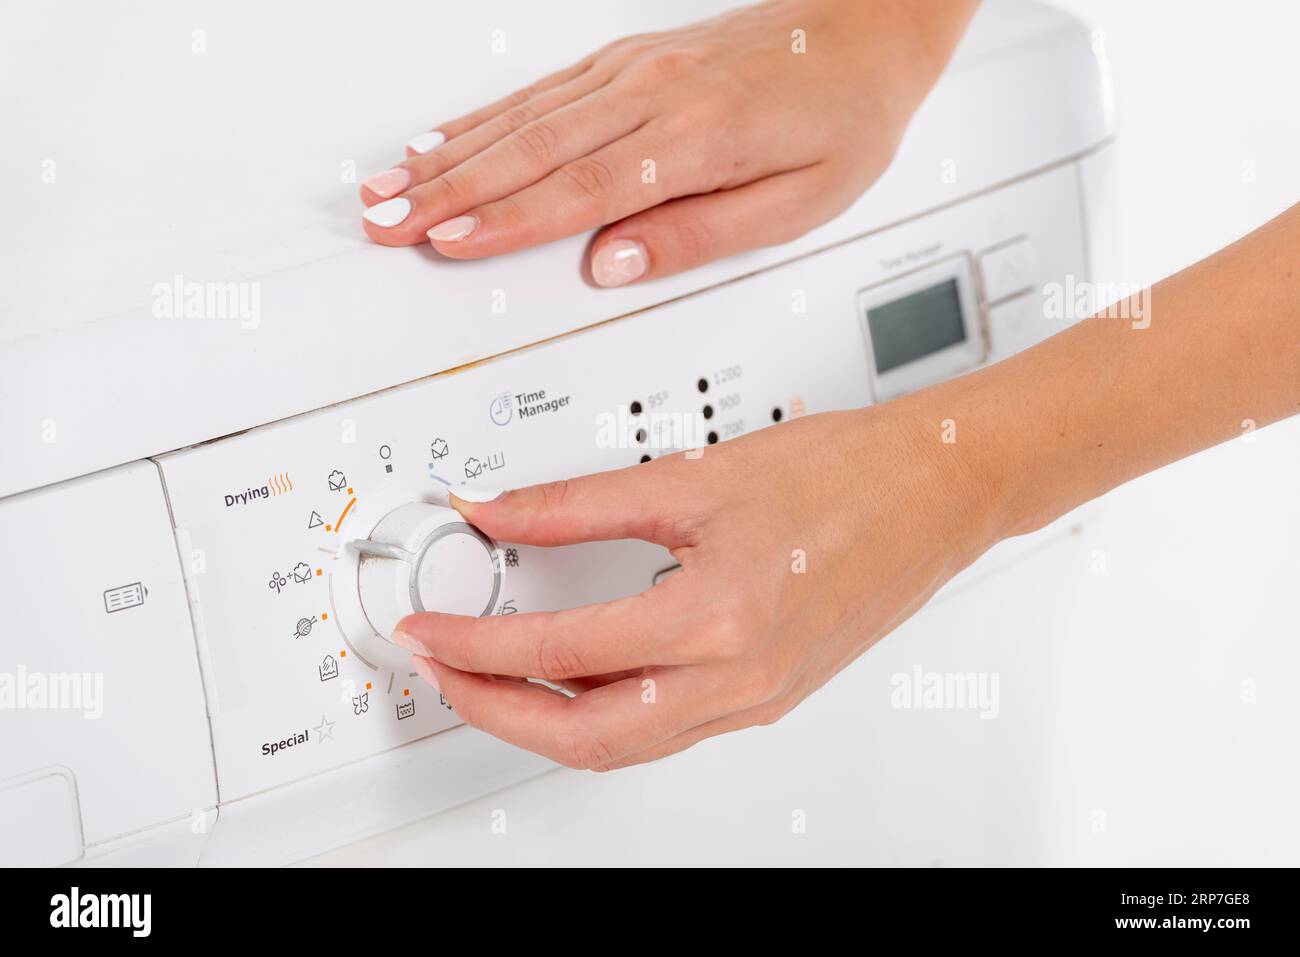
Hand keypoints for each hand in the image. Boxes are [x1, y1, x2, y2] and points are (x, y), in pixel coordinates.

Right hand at [360, 0, 977, 284]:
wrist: (869, 26)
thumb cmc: (844, 115)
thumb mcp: (799, 202)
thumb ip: (701, 235)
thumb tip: (616, 265)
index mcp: (699, 134)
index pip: (581, 187)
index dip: (507, 220)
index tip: (448, 242)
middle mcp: (655, 90)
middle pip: (530, 148)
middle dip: (446, 190)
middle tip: (385, 223)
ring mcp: (636, 67)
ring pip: (522, 114)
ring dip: (448, 153)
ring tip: (388, 184)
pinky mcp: (631, 57)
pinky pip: (540, 88)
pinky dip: (484, 116)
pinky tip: (446, 136)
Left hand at [391, 399, 1003, 769]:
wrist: (939, 488)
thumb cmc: (848, 474)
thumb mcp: (694, 476)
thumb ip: (578, 503)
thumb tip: (499, 512)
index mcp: (718, 620)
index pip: (560, 652)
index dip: (476, 642)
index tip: (428, 628)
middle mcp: (739, 679)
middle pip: (582, 735)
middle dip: (493, 710)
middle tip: (441, 669)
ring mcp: (756, 699)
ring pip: (623, 744)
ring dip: (543, 720)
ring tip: (492, 675)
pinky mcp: (767, 696)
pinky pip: (665, 730)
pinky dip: (603, 714)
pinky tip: (576, 677)